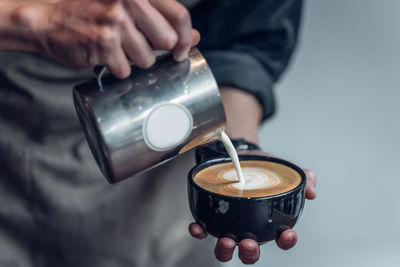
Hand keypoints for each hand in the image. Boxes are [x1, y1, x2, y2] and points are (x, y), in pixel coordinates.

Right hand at [13, 0, 199, 77]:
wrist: (49, 19)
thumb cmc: (92, 14)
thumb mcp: (130, 9)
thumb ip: (162, 20)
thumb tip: (195, 37)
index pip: (180, 16)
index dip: (186, 38)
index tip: (181, 51)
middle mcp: (130, 1)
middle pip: (168, 41)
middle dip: (157, 51)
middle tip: (140, 49)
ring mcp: (117, 22)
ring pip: (148, 60)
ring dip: (134, 61)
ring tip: (117, 49)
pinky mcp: (104, 43)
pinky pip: (125, 70)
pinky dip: (116, 69)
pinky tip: (104, 57)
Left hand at [189, 150, 316, 263]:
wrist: (241, 155)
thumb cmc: (263, 168)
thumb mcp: (285, 170)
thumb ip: (303, 179)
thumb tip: (311, 190)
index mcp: (270, 221)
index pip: (282, 238)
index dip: (286, 241)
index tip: (287, 235)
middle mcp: (250, 227)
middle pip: (251, 251)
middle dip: (250, 252)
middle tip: (249, 243)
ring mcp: (230, 224)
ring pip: (227, 247)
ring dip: (225, 250)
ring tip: (226, 240)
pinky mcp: (213, 215)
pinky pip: (205, 229)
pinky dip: (200, 231)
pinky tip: (197, 227)